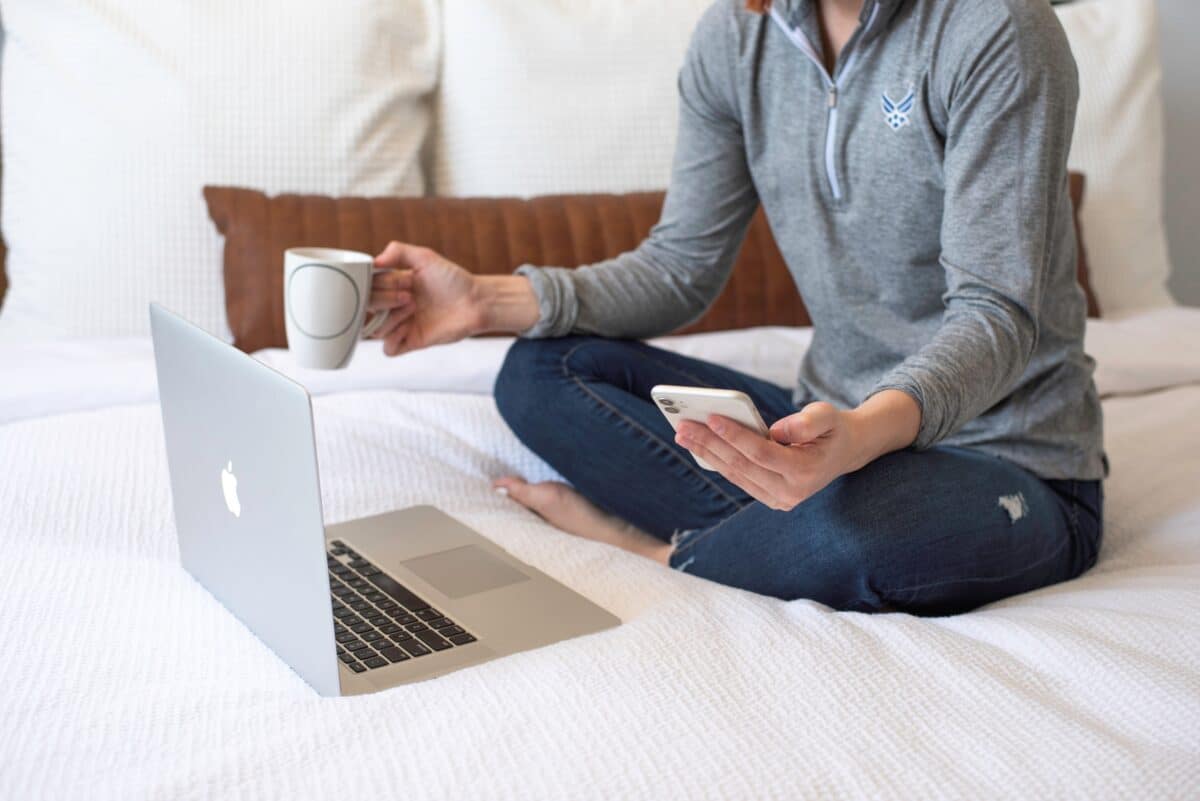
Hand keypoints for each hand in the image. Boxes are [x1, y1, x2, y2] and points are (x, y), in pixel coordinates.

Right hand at [369, 242, 483, 355]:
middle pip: (367, 308)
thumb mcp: (425, 257)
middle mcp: (394, 305)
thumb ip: (398, 251)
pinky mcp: (412, 341)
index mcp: (393, 286)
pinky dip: (392, 341)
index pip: (368, 287)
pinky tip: (407, 330)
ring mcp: (402, 325)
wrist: (475, 301)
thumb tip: (374, 262)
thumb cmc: (453, 279)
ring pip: (373, 329)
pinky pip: (388, 349)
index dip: (381, 284)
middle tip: (409, 297)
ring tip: (413, 310)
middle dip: (385, 301)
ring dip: (389, 320)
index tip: (403, 281)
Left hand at [674, 391, 920, 511]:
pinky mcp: (769, 498)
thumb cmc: (832, 429)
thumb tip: (774, 431)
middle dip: (710, 444)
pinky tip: (698, 446)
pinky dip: (717, 461)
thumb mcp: (828, 416)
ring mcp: (779, 500)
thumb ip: (805, 422)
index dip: (735, 436)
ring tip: (683, 434)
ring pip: (735, 474)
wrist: (843, 452)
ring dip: (706, 453)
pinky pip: (738, 478)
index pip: (762, 453)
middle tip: (683, 426)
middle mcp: (791, 493)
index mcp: (806, 472)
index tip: (712, 417)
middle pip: (742, 466)